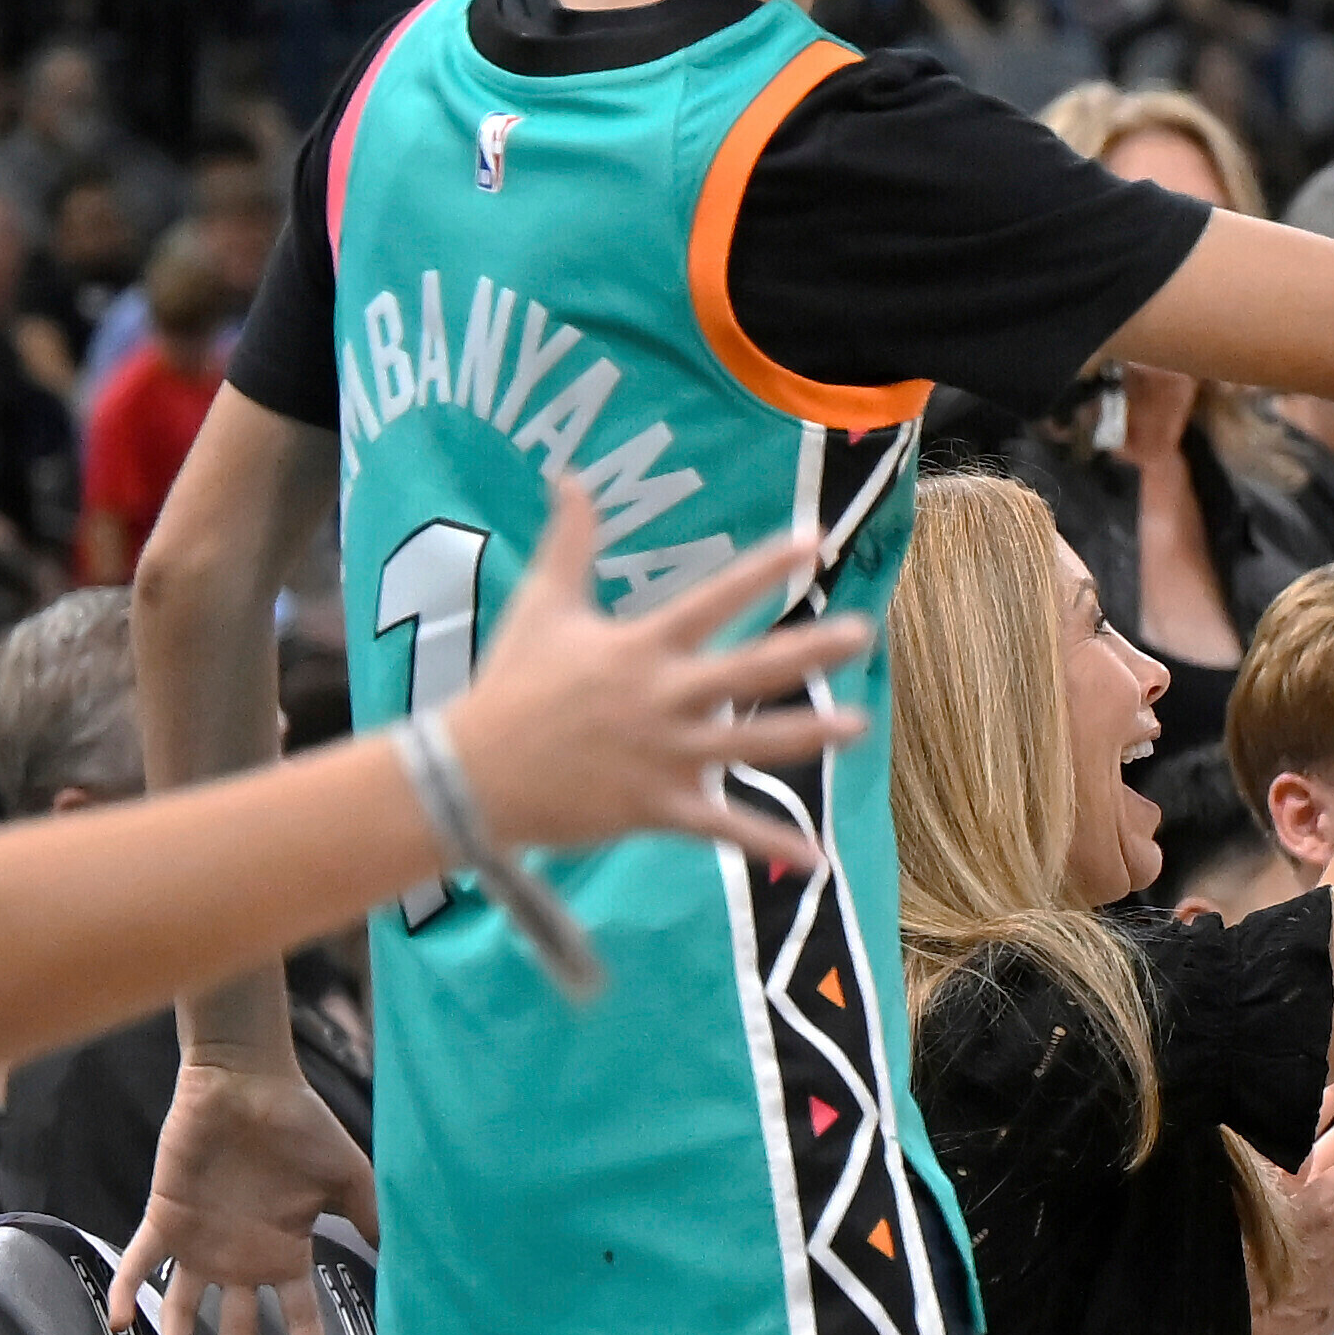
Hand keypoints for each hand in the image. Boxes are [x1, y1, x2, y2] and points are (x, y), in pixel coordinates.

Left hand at [112, 1053, 374, 1334]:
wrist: (247, 1082)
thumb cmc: (300, 1124)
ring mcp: (200, 1240)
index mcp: (284, 1249)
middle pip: (240, 1326)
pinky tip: (121, 1322)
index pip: (298, 1313)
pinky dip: (126, 1291)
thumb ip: (372, 1218)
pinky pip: (139, 1263)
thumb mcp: (349, 1176)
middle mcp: (240, 1255)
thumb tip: (406, 1261)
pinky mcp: (164, 1218)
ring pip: (183, 1307)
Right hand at [435, 463, 864, 867]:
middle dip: (810, 653)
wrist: (469, 774)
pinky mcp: (659, 808)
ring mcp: (665, 756)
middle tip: (863, 633)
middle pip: (751, 671)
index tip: (811, 542)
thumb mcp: (540, 604)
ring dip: (809, 736)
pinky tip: (815, 857)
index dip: (763, 569)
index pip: (713, 599)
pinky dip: (770, 843)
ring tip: (859, 725)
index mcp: (640, 648)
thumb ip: (569, 541)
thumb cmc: (509, 685)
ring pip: (753, 745)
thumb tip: (570, 477)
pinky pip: (725, 827)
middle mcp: (663, 699)